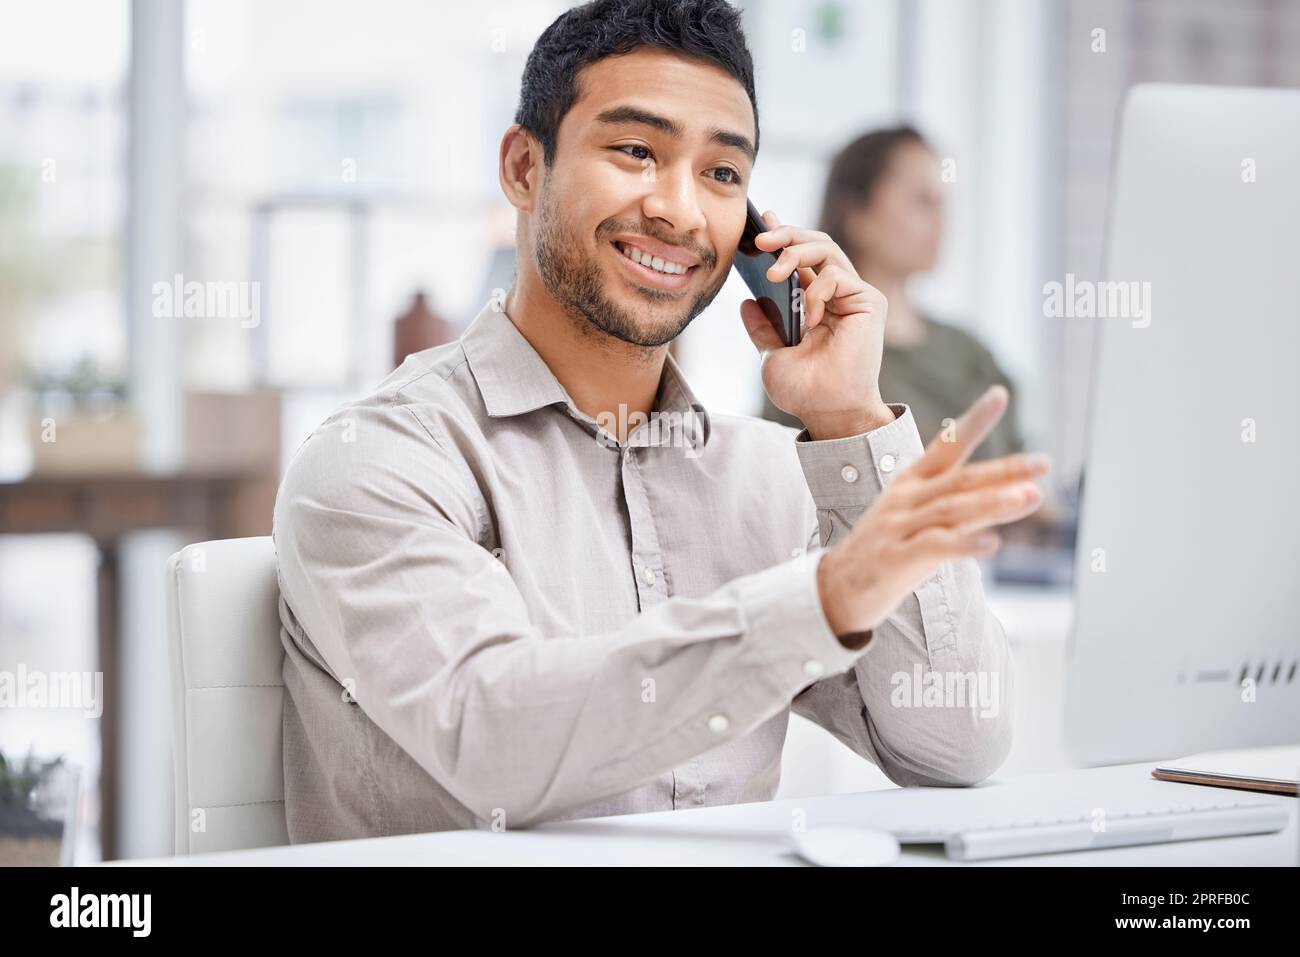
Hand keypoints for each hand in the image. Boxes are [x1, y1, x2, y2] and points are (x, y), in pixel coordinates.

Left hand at [738, 210, 891, 438]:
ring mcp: (854, 295)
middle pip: (815, 244)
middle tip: (759, 239)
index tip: (759, 221)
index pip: (800, 257)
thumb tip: (746, 301)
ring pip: (827, 249)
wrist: (827, 413)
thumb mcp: (771, 354)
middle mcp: (836, 294)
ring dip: (795, 252)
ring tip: (773, 271)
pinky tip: (808, 318)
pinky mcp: (869, 302)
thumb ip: (763, 327)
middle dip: (785, 234)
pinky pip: (837, 276)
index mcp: (815, 302)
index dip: (782, 235)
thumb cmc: (804, 390)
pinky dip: (816, 291)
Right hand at [817, 385, 1050, 636]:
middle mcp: (905, 499)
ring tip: (1029, 497)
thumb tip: (1019, 492)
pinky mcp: (896, 558)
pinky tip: (993, 543)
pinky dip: (965, 542)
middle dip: (1004, 470)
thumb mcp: (926, 520)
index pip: (946, 446)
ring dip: (992, 502)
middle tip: (1043, 462)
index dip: (973, 421)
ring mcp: (898, 527)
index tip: (999, 395)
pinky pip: (935, 547)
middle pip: (960, 479)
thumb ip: (969, 506)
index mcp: (910, 483)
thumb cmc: (889, 551)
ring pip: (951, 509)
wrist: (837, 587)